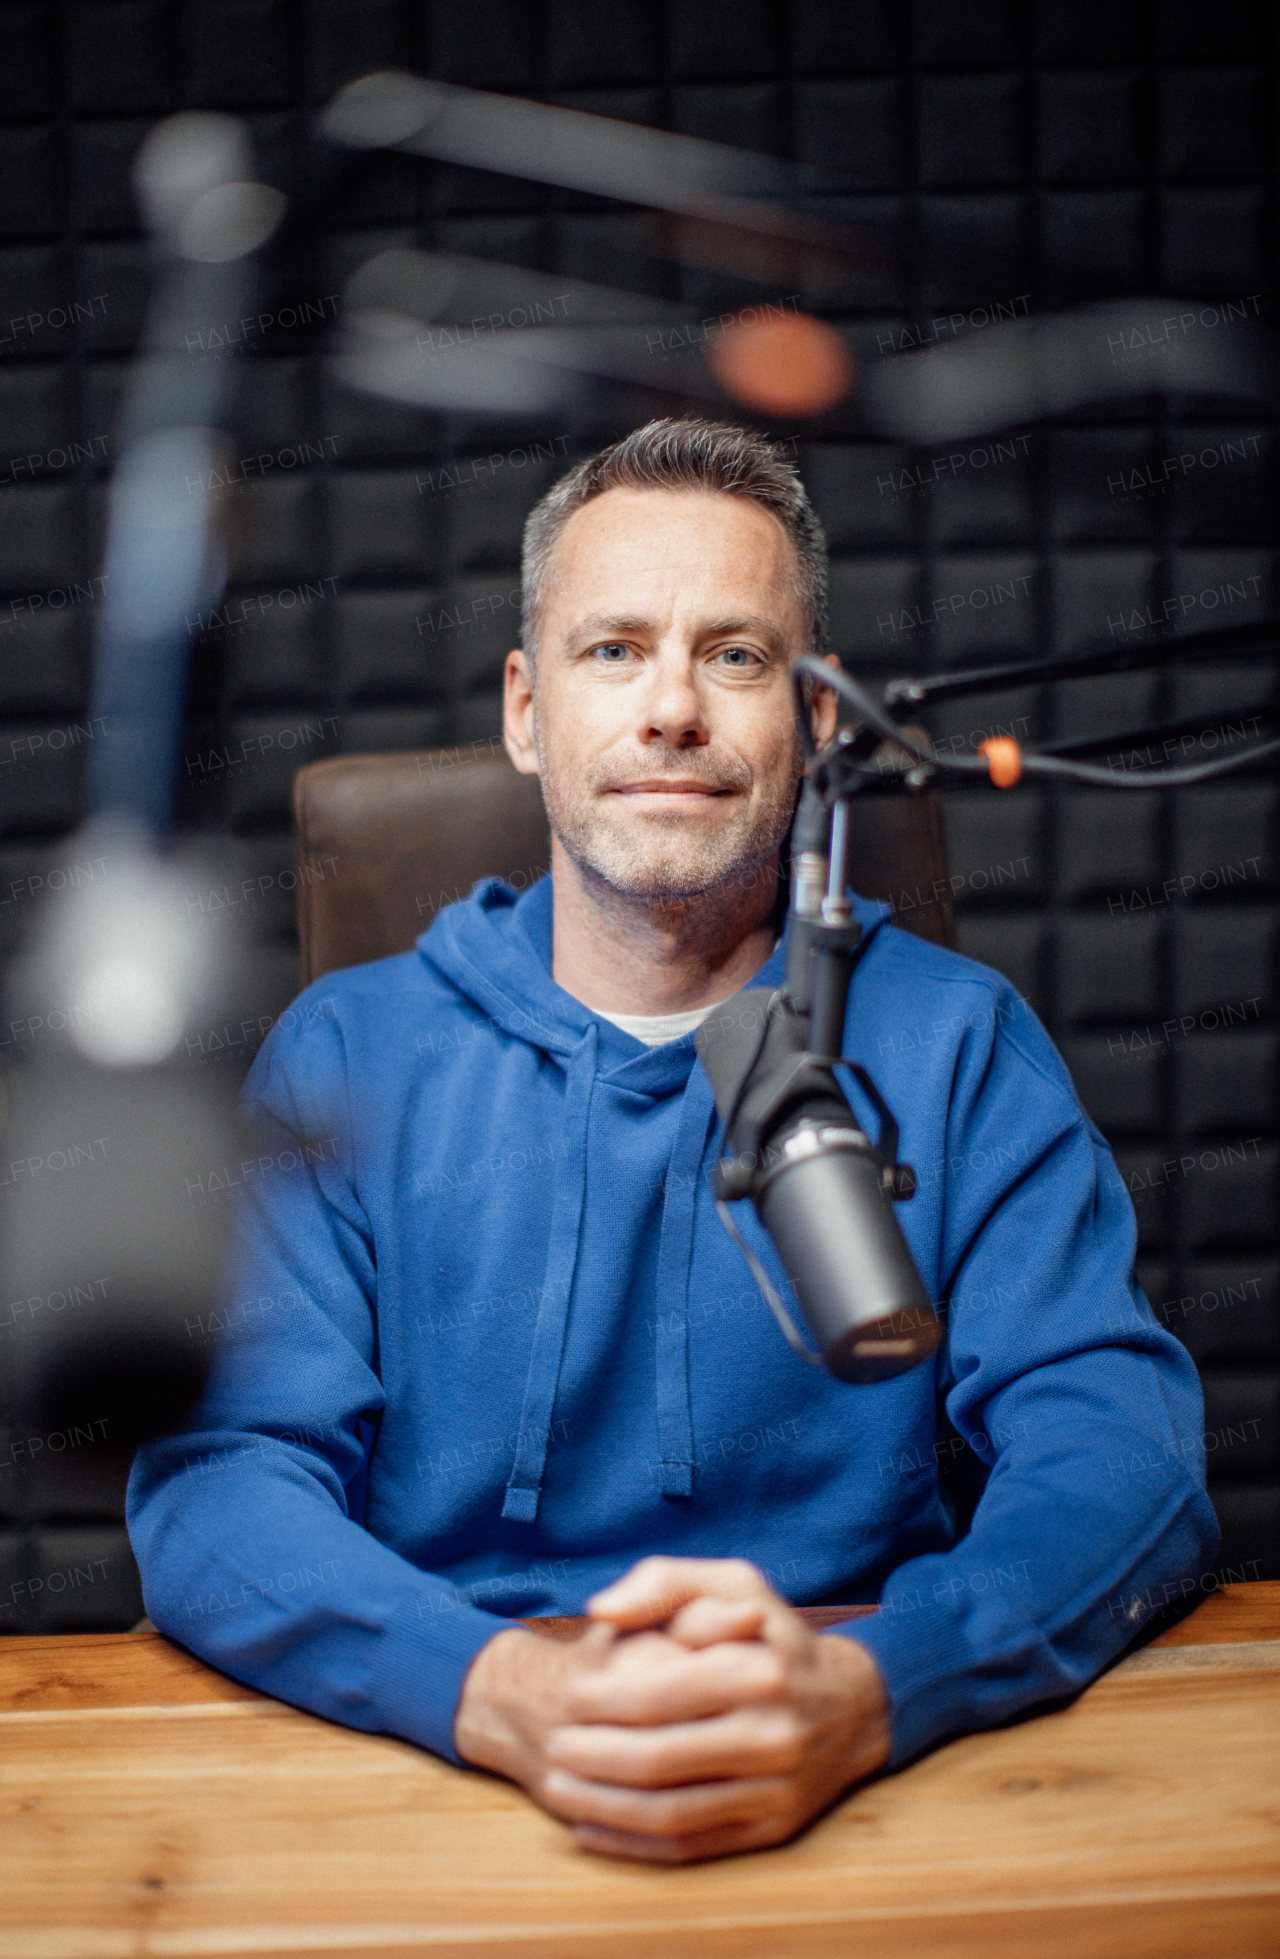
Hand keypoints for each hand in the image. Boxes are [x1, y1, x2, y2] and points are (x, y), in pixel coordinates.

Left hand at [457, 1556, 890, 1863]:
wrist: (852, 1707)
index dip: (603, 1702)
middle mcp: (773, 1735)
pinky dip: (633, 1844)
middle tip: (554, 1748)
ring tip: (559, 1788)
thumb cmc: (771, 1637)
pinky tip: (592, 1826)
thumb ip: (664, 1582)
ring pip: (670, 1814)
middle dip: (592, 1758)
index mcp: (758, 1670)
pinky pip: (690, 1848)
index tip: (568, 1697)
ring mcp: (776, 1791)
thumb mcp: (732, 1584)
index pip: (660, 1697)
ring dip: (602, 1807)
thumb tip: (603, 1609)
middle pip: (659, 1761)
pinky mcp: (772, 1831)